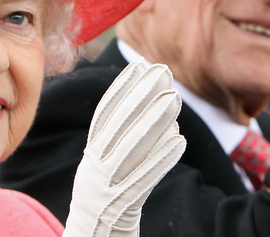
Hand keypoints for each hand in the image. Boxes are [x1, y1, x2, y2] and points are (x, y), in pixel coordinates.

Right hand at [62, 61, 185, 236]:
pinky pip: (142, 178)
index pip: (104, 115)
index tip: (138, 65)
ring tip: (174, 98)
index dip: (120, 88)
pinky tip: (179, 140)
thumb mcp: (107, 169)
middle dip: (140, 96)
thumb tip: (148, 106)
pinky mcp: (120, 205)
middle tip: (163, 72)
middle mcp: (93, 167)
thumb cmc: (109, 202)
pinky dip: (160, 158)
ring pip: (130, 148)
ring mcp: (105, 186)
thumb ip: (121, 142)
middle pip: (117, 126)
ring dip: (153, 121)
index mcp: (91, 156)